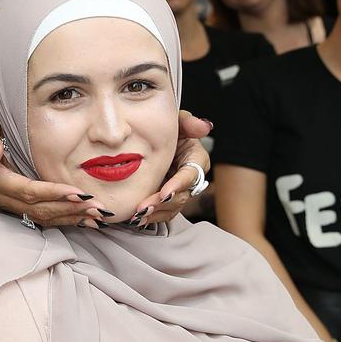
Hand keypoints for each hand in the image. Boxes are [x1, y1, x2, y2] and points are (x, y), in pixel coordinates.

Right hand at [0, 119, 108, 228]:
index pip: (28, 190)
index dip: (53, 193)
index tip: (77, 192)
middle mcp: (3, 198)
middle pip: (40, 209)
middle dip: (70, 208)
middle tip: (97, 206)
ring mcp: (10, 206)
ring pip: (43, 217)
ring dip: (71, 218)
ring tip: (97, 216)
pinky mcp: (18, 207)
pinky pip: (43, 218)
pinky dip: (66, 220)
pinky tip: (85, 220)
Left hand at [128, 111, 211, 225]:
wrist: (157, 141)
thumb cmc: (170, 131)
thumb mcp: (179, 122)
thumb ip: (188, 122)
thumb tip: (204, 126)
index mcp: (197, 161)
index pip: (189, 176)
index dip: (178, 185)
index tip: (165, 192)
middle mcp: (191, 179)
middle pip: (181, 196)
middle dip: (162, 203)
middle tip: (144, 207)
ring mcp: (180, 191)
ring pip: (172, 208)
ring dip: (155, 213)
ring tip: (138, 215)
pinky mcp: (169, 200)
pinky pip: (163, 213)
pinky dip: (152, 217)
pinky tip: (137, 219)